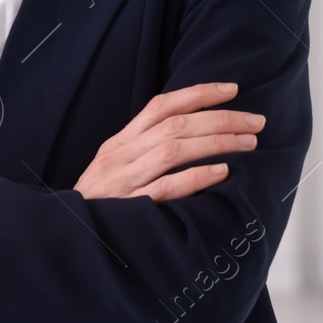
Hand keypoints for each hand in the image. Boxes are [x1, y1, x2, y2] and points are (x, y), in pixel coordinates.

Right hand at [73, 82, 262, 201]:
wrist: (67, 233)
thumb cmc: (98, 203)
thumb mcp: (114, 168)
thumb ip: (143, 151)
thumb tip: (190, 135)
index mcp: (120, 142)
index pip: (161, 106)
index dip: (198, 94)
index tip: (232, 90)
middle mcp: (121, 155)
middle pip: (175, 125)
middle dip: (220, 119)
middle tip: (256, 121)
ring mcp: (124, 180)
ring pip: (173, 149)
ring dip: (216, 142)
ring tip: (248, 142)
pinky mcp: (129, 207)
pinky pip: (166, 187)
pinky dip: (195, 177)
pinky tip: (221, 172)